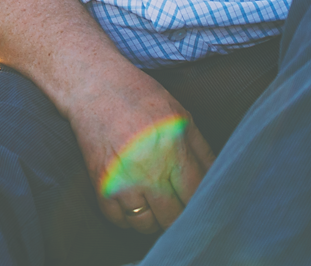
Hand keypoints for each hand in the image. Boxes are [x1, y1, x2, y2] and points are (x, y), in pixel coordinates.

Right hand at [67, 66, 215, 236]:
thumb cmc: (140, 97)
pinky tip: (132, 201)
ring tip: (154, 202)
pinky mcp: (100, 183)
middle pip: (173, 218)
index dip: (201, 205)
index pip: (196, 198)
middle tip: (176, 203)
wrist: (92, 85)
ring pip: (145, 225)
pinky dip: (127, 217)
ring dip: (153, 219)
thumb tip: (218, 184)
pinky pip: (117, 220)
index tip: (199, 204)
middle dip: (179, 214)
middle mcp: (148, 169)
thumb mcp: (181, 116)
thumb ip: (203, 152)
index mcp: (173, 150)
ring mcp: (122, 179)